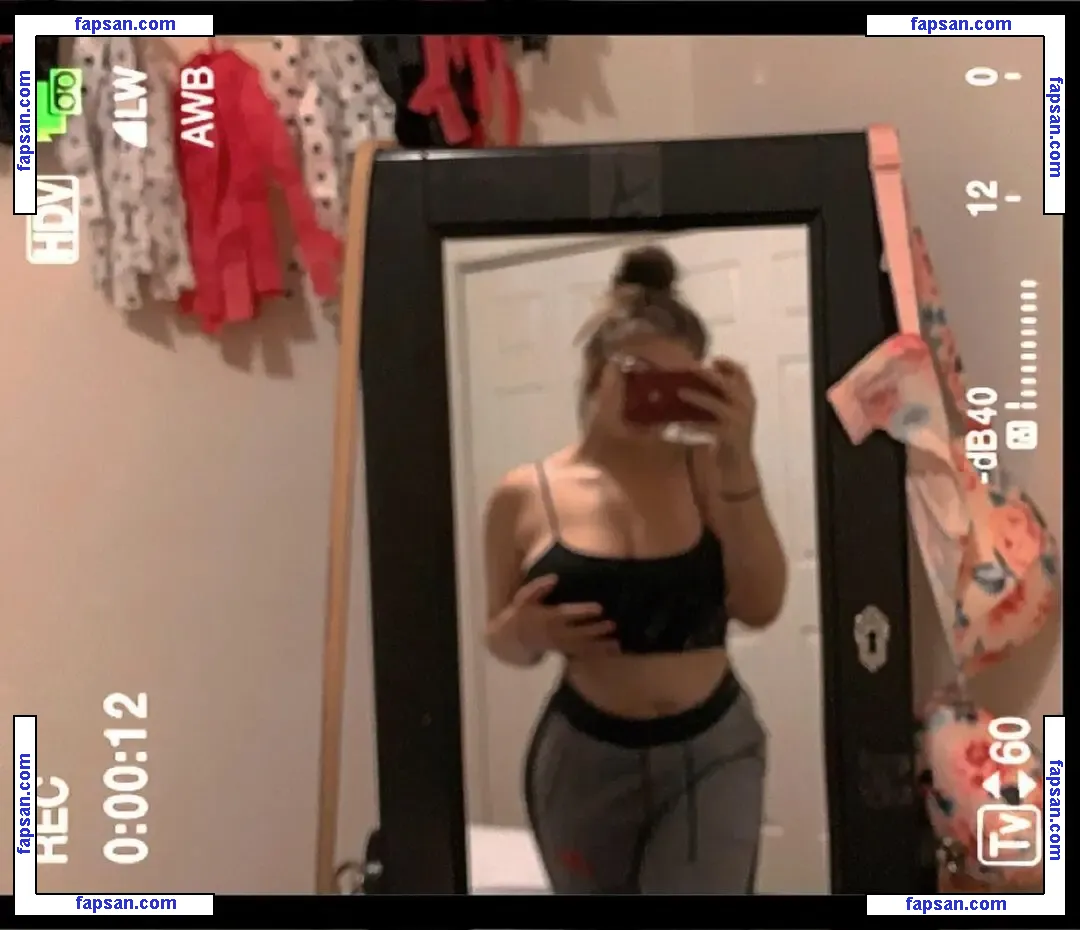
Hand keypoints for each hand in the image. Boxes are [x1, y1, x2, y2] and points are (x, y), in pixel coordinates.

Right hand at [504, 575, 619, 658]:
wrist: (512, 639)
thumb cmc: (522, 614)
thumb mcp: (524, 598)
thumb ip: (538, 588)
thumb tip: (554, 578)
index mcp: (548, 617)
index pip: (568, 614)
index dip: (583, 612)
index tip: (600, 608)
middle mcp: (556, 633)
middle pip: (578, 633)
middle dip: (595, 630)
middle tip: (612, 625)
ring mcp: (561, 645)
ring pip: (582, 647)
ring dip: (599, 646)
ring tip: (616, 644)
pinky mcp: (564, 652)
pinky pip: (582, 655)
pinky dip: (598, 653)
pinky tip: (612, 651)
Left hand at [677, 357, 756, 456]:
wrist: (739, 464)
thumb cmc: (729, 434)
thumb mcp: (729, 412)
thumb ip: (719, 396)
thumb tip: (692, 381)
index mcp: (748, 397)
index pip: (741, 374)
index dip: (727, 364)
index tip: (711, 359)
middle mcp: (746, 406)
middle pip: (727, 384)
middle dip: (708, 375)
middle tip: (691, 368)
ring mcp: (739, 421)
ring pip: (715, 404)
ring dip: (697, 397)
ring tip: (680, 392)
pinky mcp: (729, 435)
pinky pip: (706, 427)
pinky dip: (692, 425)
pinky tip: (679, 424)